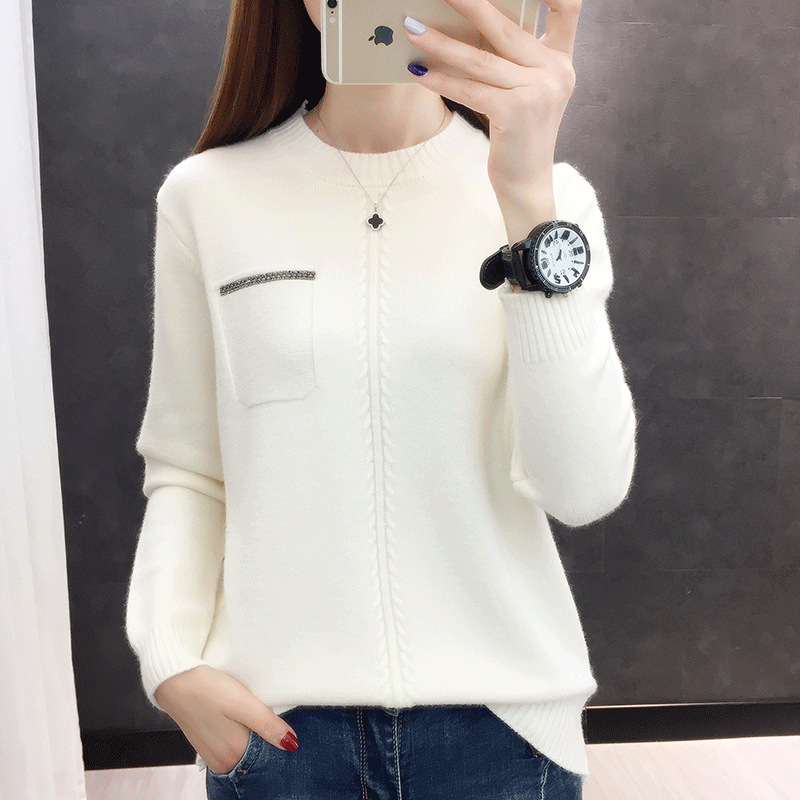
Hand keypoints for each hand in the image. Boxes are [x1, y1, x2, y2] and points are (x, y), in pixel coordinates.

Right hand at [153, 665, 298, 774]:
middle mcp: (221, 761)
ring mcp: (212, 754)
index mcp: (232, 755)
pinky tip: (243, 718)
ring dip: (254, 736)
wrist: (175, 680)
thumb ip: (268, 725)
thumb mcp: (243, 704)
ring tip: (258, 714)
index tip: (285, 725)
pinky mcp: (206, 744)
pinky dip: (241, 734)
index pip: (266, 758)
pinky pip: (232, 744)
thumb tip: (291, 744)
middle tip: (273, 716)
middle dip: (267, 740)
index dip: (279, 743)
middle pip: (254, 756)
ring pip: (244, 750)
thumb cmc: (208, 689)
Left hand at [404, 0, 581, 202]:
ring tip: (412, 29)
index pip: (567, 8)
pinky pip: (471, 89)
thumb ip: (512, 60)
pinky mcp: (515, 113)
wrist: (527, 184)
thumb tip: (465, 27)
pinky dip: (442, 81)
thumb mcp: (525, 92)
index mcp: (561, 61)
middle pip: (507, 27)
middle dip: (470, 4)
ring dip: (441, 43)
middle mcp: (555, 72)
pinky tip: (419, 72)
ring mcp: (538, 92)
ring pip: (481, 59)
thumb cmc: (519, 137)